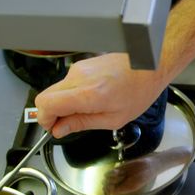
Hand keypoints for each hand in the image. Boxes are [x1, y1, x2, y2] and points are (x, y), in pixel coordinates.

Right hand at [34, 53, 166, 138]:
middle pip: (45, 96)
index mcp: (87, 94)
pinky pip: (67, 82)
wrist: (149, 65)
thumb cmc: (139, 91)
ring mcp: (79, 68)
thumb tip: (60, 130)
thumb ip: (81, 124)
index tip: (54, 128)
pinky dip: (72, 94)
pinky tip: (91, 98)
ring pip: (56, 90)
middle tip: (67, 123)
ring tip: (88, 109)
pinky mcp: (82, 64)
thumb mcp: (113, 119)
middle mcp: (79, 77)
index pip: (45, 104)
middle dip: (51, 113)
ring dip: (64, 103)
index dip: (45, 120)